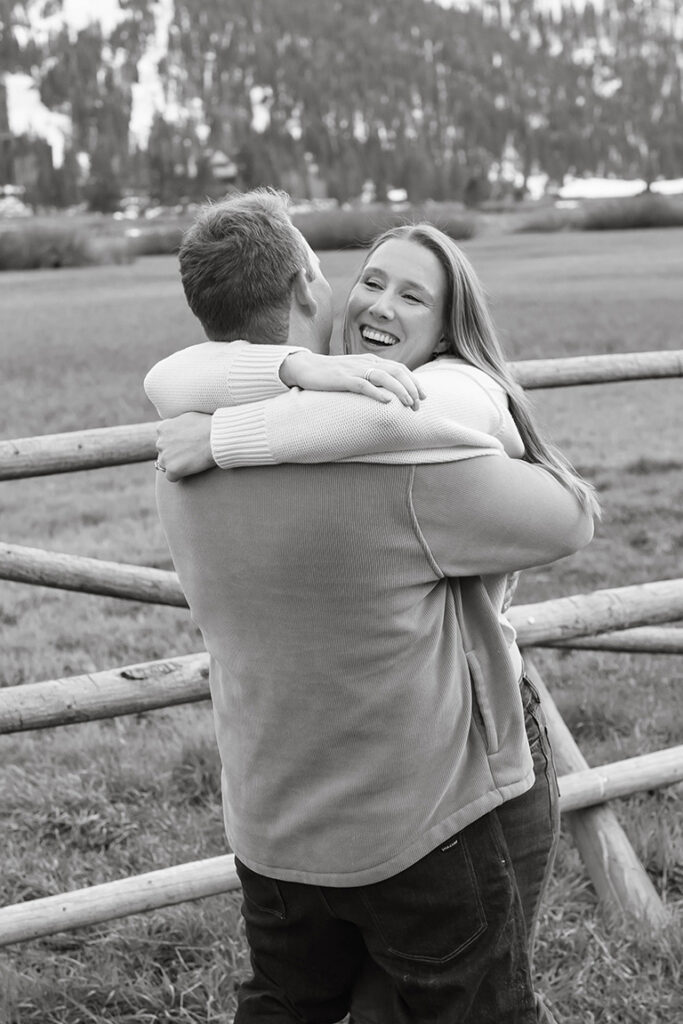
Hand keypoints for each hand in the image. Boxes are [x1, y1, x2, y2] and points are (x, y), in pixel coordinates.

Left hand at [155, 412, 214, 481]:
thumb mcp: (189, 416)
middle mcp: (160, 442)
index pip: (164, 438)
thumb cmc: (208, 425)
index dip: (176, 442)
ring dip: (176, 464)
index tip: (188, 443)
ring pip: (166, 464)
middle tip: (191, 453)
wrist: (217, 436)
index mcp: (163, 428)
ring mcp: (165, 456)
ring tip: (192, 461)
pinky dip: (180, 475)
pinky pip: (171, 477)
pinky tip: (191, 470)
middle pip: (164, 452)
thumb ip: (179, 423)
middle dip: (175, 453)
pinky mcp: (172, 469)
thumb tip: (181, 427)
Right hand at [279, 351, 425, 409]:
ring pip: (384, 377)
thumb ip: (370, 378)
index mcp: (370, 360)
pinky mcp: (342, 379)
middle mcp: (365, 362)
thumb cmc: (330, 373)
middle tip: (418, 404)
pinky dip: (377, 393)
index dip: (414, 382)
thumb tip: (388, 393)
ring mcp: (354, 370)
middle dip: (411, 388)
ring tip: (408, 403)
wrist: (305, 367)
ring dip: (399, 390)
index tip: (423, 396)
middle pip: (396, 372)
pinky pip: (363, 385)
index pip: (399, 368)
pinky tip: (386, 402)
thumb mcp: (355, 372)